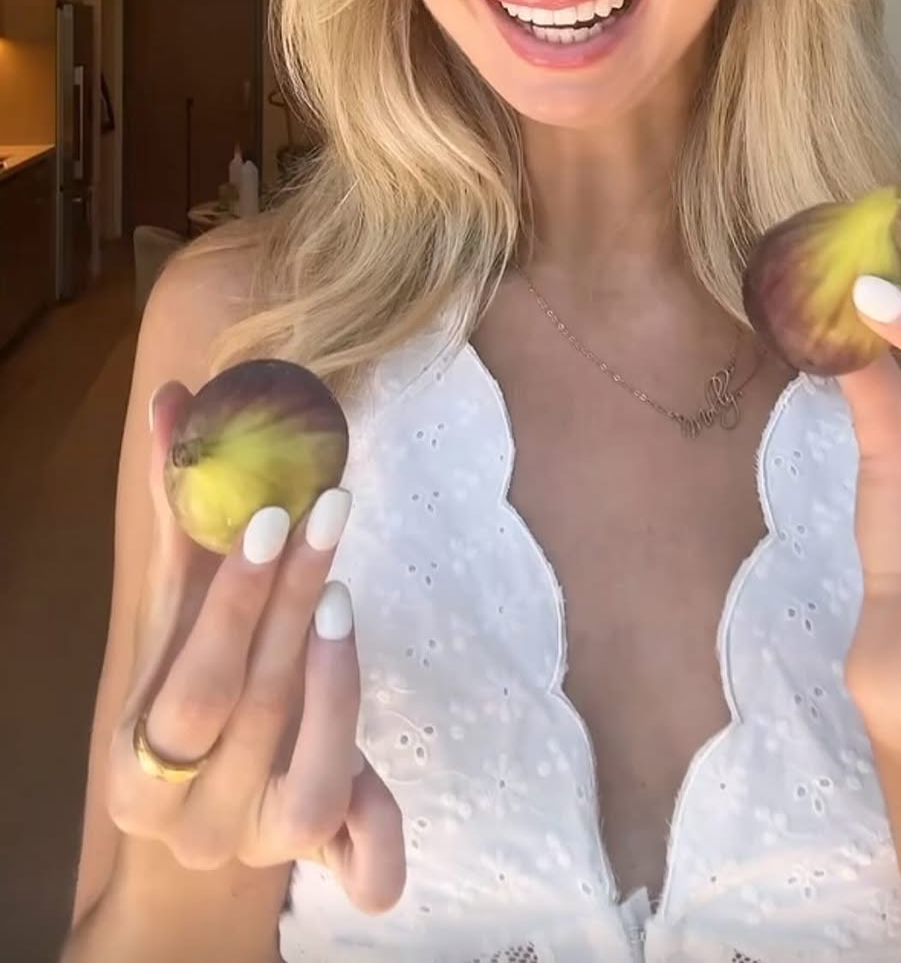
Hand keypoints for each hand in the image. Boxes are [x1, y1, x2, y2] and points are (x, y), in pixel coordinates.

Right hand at [107, 382, 404, 910]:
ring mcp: (264, 849)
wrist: (202, 814)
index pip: (193, 688)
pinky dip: (380, 831)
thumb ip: (181, 519)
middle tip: (331, 507)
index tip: (272, 514)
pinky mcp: (323, 863)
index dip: (233, 604)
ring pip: (317, 783)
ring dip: (337, 683)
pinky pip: (361, 869)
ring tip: (344, 593)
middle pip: (256, 715)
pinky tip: (394, 774)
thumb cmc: (189, 687)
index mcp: (138, 772)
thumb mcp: (179, 618)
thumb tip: (177, 400)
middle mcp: (196, 824)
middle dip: (294, 604)